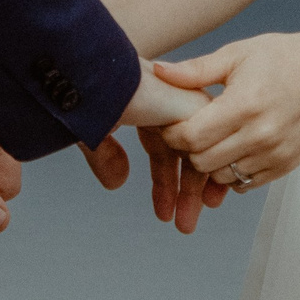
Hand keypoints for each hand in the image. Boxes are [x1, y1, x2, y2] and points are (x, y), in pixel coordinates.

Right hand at [80, 62, 225, 231]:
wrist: (99, 76)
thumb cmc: (90, 93)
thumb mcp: (96, 134)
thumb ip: (106, 156)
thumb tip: (117, 183)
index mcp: (148, 108)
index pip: (167, 150)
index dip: (168, 182)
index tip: (168, 210)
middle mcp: (169, 107)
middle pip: (186, 157)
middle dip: (185, 193)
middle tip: (183, 224)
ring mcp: (185, 105)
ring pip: (200, 155)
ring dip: (193, 191)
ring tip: (186, 221)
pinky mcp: (197, 108)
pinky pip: (210, 148)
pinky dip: (205, 174)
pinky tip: (203, 195)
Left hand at [157, 30, 299, 192]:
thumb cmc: (286, 58)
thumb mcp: (238, 54)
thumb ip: (196, 70)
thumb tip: (157, 71)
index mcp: (243, 105)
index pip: (190, 137)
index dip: (172, 132)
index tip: (171, 121)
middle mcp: (259, 135)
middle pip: (201, 161)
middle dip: (188, 149)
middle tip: (190, 130)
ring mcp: (273, 155)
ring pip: (221, 176)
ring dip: (210, 162)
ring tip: (213, 138)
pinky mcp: (284, 166)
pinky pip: (244, 184)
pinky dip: (233, 171)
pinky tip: (235, 148)